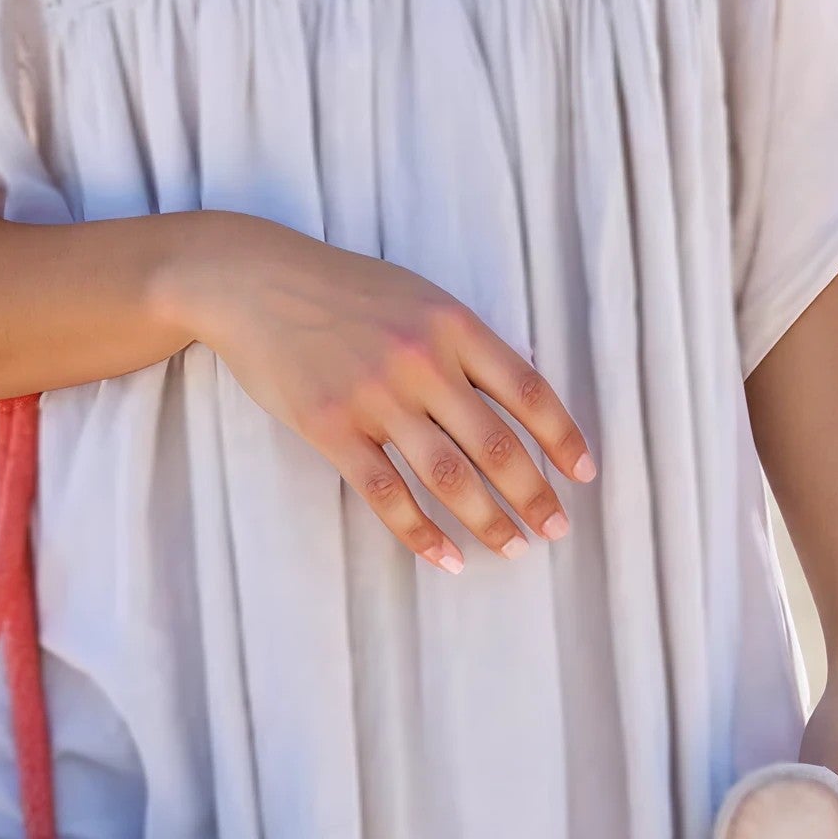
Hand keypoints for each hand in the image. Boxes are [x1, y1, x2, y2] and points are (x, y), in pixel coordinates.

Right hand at [176, 214, 594, 569]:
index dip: (562, 437)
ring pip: (448, 475)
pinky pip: (386, 494)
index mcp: (452, 325)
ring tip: (512, 548)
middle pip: (495, 443)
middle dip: (533, 494)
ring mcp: (375, 397)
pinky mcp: (331, 427)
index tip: (583, 473)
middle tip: (555, 528)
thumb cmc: (342, 290)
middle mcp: (421, 361)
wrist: (254, 282)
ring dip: (487, 520)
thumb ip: (463, 344)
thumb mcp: (417, 297)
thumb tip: (517, 400)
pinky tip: (446, 556)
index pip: (527, 390)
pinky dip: (421, 533)